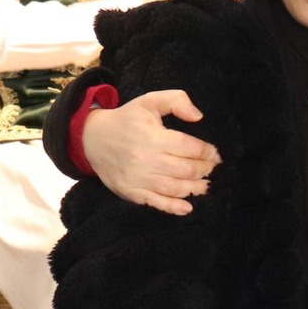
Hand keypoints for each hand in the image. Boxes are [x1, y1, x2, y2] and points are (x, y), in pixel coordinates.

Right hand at [84, 90, 221, 215]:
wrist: (92, 139)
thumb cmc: (126, 120)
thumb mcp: (149, 101)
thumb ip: (176, 101)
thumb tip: (198, 117)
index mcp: (153, 136)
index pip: (189, 148)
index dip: (207, 152)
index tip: (214, 154)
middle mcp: (146, 159)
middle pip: (185, 169)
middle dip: (204, 170)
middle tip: (212, 169)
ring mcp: (138, 178)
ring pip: (174, 188)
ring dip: (195, 188)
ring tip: (205, 185)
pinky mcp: (131, 192)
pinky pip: (156, 202)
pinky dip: (174, 207)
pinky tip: (188, 207)